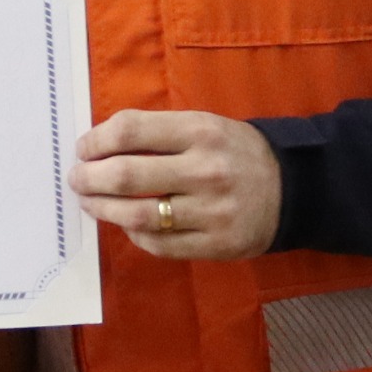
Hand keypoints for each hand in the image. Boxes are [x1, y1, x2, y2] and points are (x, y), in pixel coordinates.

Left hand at [74, 109, 280, 260]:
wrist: (293, 188)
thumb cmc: (234, 153)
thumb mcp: (204, 126)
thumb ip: (156, 133)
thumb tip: (97, 147)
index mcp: (200, 131)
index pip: (130, 131)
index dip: (95, 140)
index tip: (83, 148)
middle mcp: (205, 170)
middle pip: (126, 175)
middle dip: (88, 178)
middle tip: (77, 179)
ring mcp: (211, 211)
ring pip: (136, 215)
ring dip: (102, 209)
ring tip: (90, 203)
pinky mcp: (216, 245)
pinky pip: (158, 245)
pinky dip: (134, 235)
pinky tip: (128, 225)